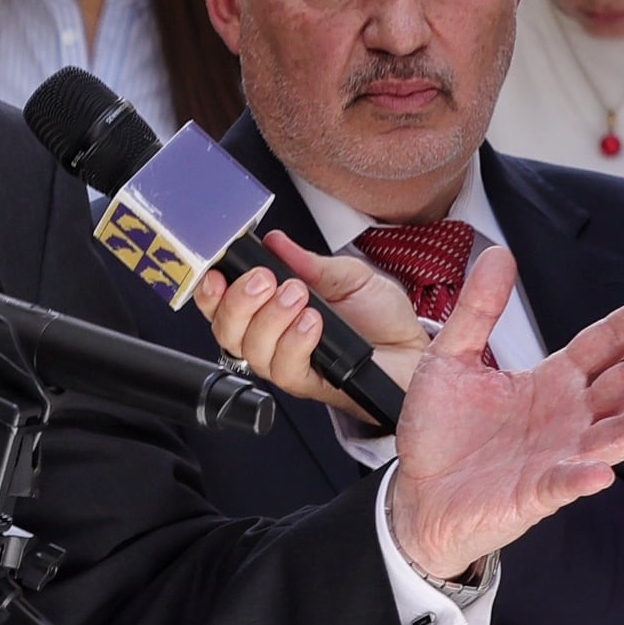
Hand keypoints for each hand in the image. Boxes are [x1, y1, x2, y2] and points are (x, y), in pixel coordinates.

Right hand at [192, 231, 430, 412]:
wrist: (413, 349)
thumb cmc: (379, 317)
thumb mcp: (345, 275)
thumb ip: (308, 262)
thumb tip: (276, 242)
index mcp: (270, 310)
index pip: (222, 306)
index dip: (210, 293)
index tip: (217, 273)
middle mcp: (272, 339)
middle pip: (227, 331)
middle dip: (239, 301)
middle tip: (265, 279)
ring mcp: (289, 363)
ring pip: (252, 350)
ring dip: (271, 318)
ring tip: (300, 296)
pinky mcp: (312, 383)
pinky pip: (286, 369)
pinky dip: (294, 342)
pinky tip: (312, 323)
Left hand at [384, 248, 623, 579]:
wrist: (415, 493)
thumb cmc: (442, 431)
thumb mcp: (451, 358)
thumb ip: (478, 309)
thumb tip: (500, 253)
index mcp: (553, 381)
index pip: (608, 341)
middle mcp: (568, 417)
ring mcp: (559, 456)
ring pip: (615, 434)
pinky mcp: (536, 493)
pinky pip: (566, 483)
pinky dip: (584, 476)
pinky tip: (603, 469)